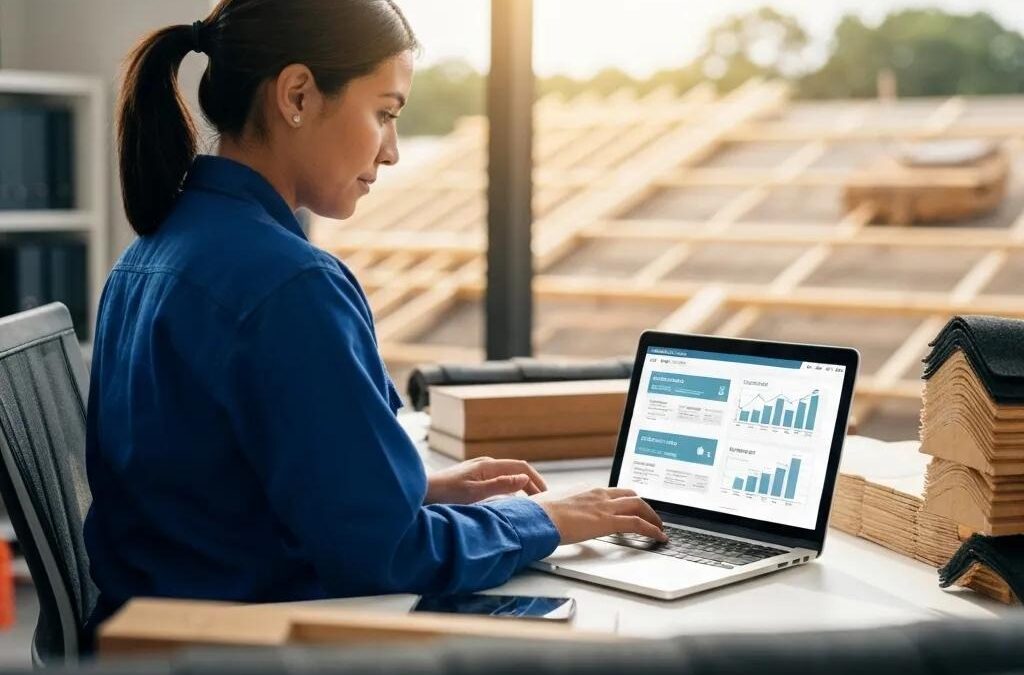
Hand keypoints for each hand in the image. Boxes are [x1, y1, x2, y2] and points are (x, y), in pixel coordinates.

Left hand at [425, 457, 547, 504]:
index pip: (522, 467)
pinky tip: (511, 501)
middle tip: (544, 501)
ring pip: (508, 476)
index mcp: (488, 465)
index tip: (548, 495)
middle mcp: (486, 465)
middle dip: (532, 483)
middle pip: (517, 471)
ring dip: (522, 487)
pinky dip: (510, 489)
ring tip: (532, 502)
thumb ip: (500, 485)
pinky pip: (498, 481)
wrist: (421, 493)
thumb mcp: (474, 492)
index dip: (537, 480)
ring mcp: (479, 471)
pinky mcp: (473, 478)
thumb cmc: (444, 493)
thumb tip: (525, 478)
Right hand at [530, 487, 666, 544]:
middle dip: (643, 505)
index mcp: (585, 489)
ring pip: (639, 506)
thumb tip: (550, 516)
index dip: (624, 500)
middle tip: (650, 516)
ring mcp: (604, 506)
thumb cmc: (538, 514)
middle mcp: (598, 493)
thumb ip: (557, 510)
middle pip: (630, 495)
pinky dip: (652, 530)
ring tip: (659, 528)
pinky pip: (638, 524)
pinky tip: (659, 537)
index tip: (629, 507)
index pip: (612, 492)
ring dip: (652, 517)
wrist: (537, 518)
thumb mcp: (549, 507)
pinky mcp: (608, 521)